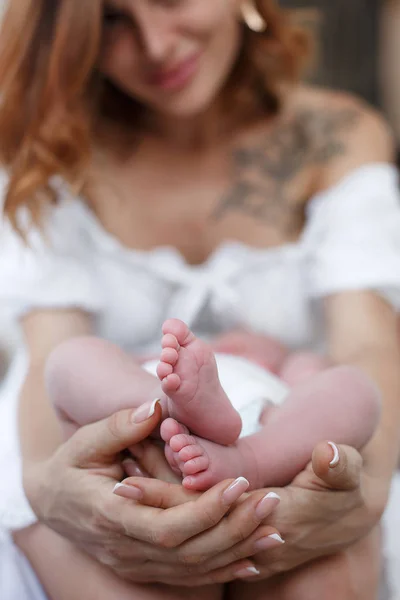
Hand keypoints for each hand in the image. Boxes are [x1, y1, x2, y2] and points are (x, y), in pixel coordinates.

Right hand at [23, 402, 281, 583]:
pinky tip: (253, 559)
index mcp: (109, 515)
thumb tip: (155, 409)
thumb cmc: (71, 465)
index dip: (205, 510)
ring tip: (275, 528)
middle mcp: (124, 547)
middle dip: (234, 528)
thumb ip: (119, 426)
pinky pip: (188, 576)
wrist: (52, 502)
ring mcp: (134, 562)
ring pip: (193, 569)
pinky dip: (223, 569)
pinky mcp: (144, 565)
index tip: (240, 482)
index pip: (165, 526)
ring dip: (237, 550)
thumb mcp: (85, 441)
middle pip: (188, 552)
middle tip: (271, 499)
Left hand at [133, 441, 385, 588]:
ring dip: (160, 503)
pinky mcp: (237, 530)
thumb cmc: (344, 486)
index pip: (208, 511)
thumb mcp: (346, 475)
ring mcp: (242, 537)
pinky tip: (150, 488)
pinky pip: (197, 526)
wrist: (347, 510)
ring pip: (189, 526)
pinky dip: (173, 508)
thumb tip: (327, 452)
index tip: (130, 479)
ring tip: (126, 478)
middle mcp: (247, 533)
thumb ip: (338, 468)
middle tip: (117, 479)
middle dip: (153, 500)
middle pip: (189, 521)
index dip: (169, 496)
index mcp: (271, 516)